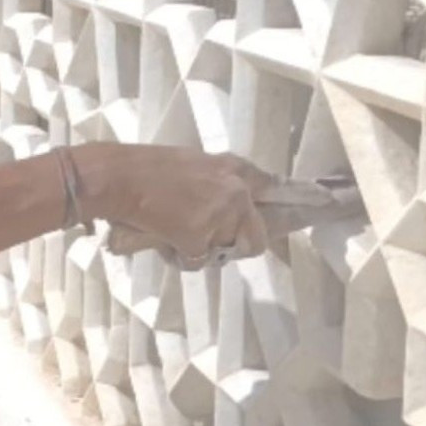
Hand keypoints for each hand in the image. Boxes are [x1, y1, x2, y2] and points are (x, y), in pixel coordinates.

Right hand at [73, 144, 271, 265]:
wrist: (118, 178)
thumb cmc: (147, 168)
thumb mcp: (192, 165)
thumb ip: (216, 184)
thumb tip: (227, 210)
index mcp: (234, 169)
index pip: (275, 189)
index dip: (287, 205)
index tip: (307, 211)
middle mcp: (236, 192)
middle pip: (256, 237)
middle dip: (232, 243)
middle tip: (204, 237)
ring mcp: (221, 216)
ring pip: (223, 251)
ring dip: (202, 249)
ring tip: (174, 230)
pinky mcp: (202, 238)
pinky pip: (199, 260)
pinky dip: (181, 255)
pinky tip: (163, 236)